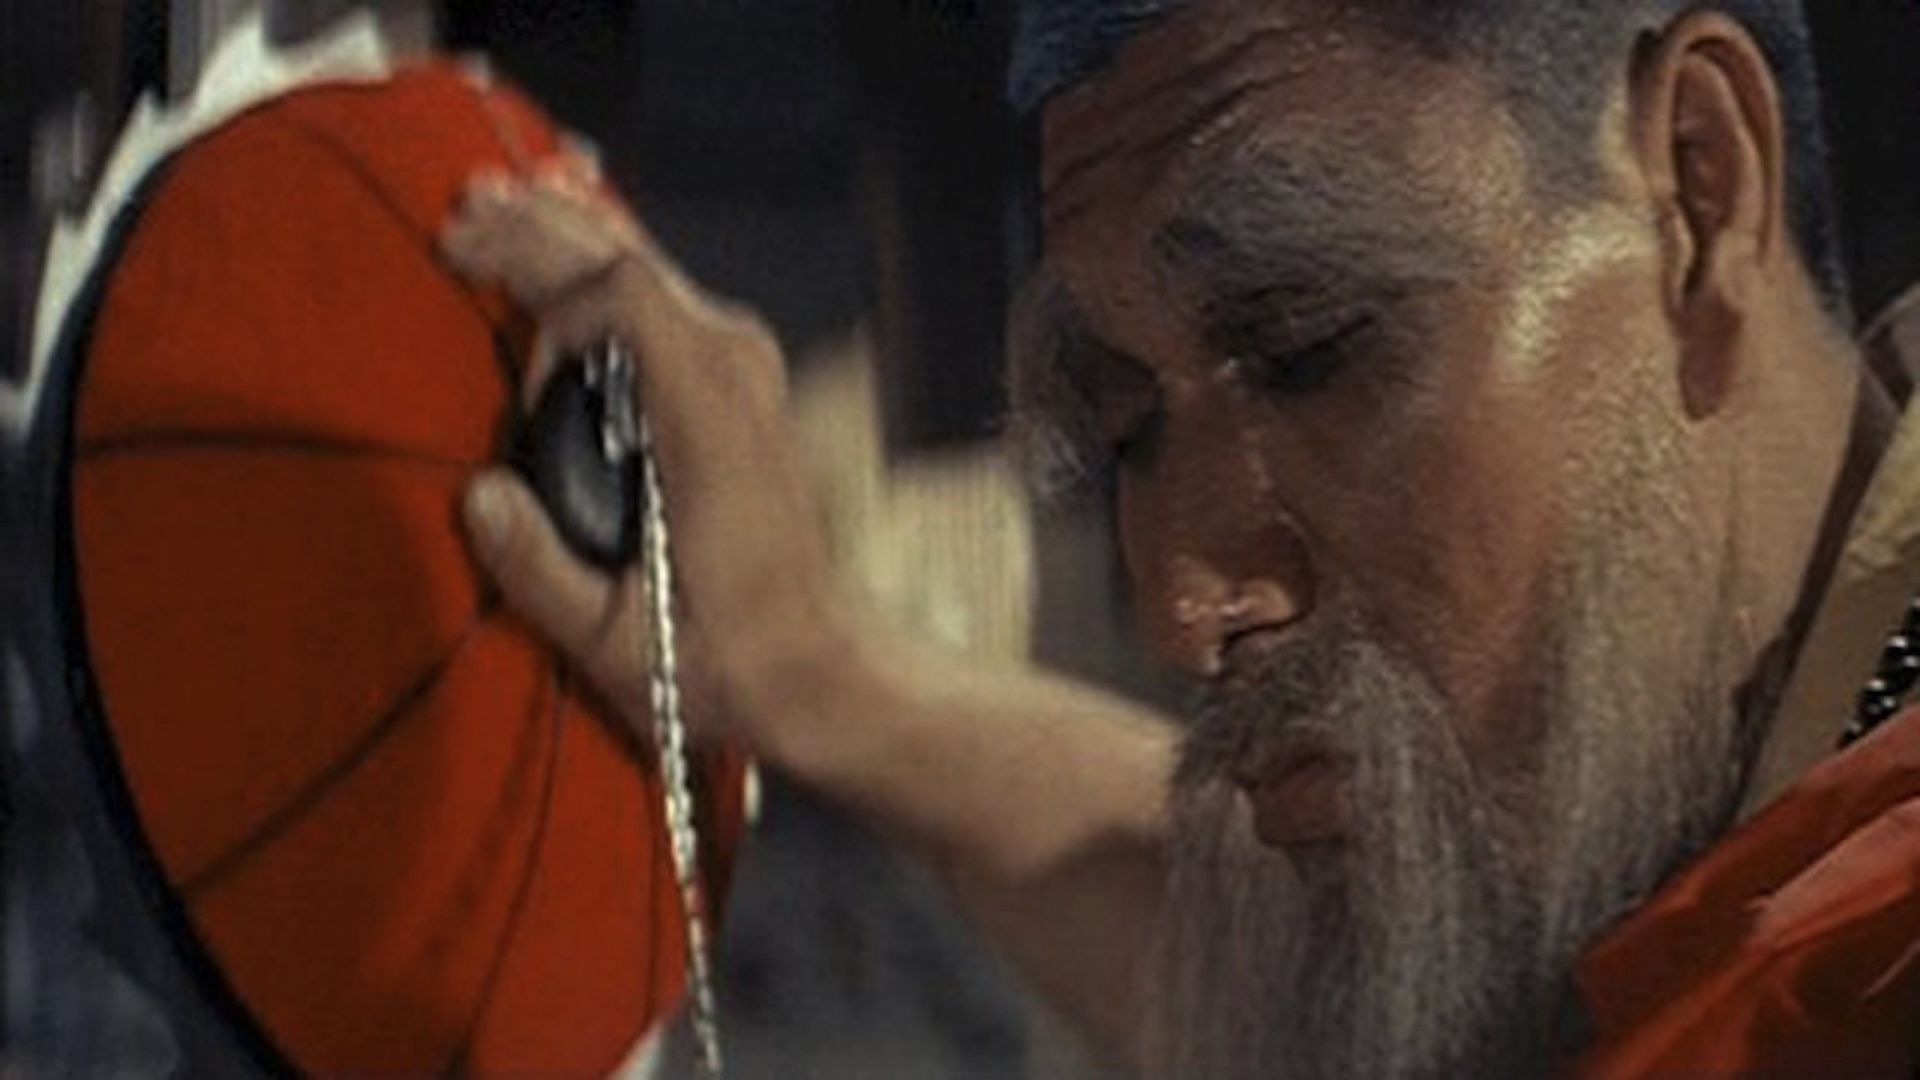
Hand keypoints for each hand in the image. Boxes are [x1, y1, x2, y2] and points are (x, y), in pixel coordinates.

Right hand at [441, 166, 840, 747]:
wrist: (814, 663)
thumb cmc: (724, 658)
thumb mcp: (615, 643)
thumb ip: (539, 571)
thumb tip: (482, 494)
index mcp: (710, 422)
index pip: (624, 295)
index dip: (549, 299)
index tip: (513, 374)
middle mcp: (737, 372)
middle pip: (629, 260)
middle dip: (536, 234)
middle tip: (458, 223)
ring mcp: (747, 367)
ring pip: (647, 266)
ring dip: (563, 237)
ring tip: (489, 208)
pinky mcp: (740, 380)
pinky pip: (661, 296)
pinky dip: (599, 264)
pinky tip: (560, 237)